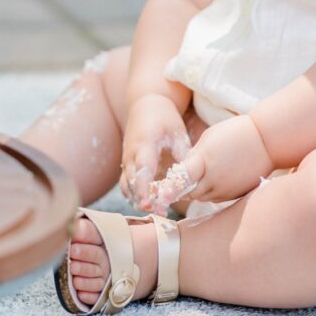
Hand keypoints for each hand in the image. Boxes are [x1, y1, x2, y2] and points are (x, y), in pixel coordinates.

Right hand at [120, 94, 190, 211]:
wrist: (145, 104)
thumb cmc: (164, 117)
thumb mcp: (177, 131)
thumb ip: (182, 152)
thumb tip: (189, 176)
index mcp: (144, 144)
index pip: (143, 169)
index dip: (144, 188)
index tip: (148, 203)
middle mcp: (131, 153)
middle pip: (132, 181)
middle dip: (142, 198)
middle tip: (159, 211)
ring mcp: (127, 159)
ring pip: (126, 185)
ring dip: (137, 198)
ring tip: (155, 210)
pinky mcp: (127, 163)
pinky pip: (126, 183)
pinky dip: (133, 194)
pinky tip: (146, 203)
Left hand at [180, 113, 275, 203]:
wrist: (267, 141)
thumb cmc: (236, 133)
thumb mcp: (209, 138)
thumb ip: (194, 156)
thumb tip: (184, 169)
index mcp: (203, 162)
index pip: (180, 181)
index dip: (171, 185)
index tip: (166, 184)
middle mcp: (213, 180)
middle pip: (189, 194)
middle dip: (183, 189)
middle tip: (180, 181)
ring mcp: (226, 190)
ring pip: (203, 198)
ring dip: (197, 191)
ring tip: (199, 178)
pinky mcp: (236, 195)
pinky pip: (217, 198)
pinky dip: (211, 192)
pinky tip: (214, 180)